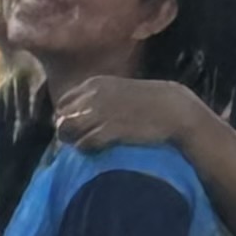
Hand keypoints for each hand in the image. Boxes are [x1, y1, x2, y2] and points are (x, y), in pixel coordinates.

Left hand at [51, 75, 198, 150]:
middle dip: (65, 130)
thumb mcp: (117, 90)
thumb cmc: (147, 102)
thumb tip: (75, 114)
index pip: (63, 102)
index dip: (64, 117)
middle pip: (61, 118)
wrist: (174, 109)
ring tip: (84, 145)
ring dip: (73, 141)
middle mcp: (93, 97)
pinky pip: (85, 143)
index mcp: (93, 84)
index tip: (72, 126)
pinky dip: (85, 149)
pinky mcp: (111, 130)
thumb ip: (96, 98)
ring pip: (69, 131)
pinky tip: (94, 150)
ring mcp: (101, 113)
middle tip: (75, 140)